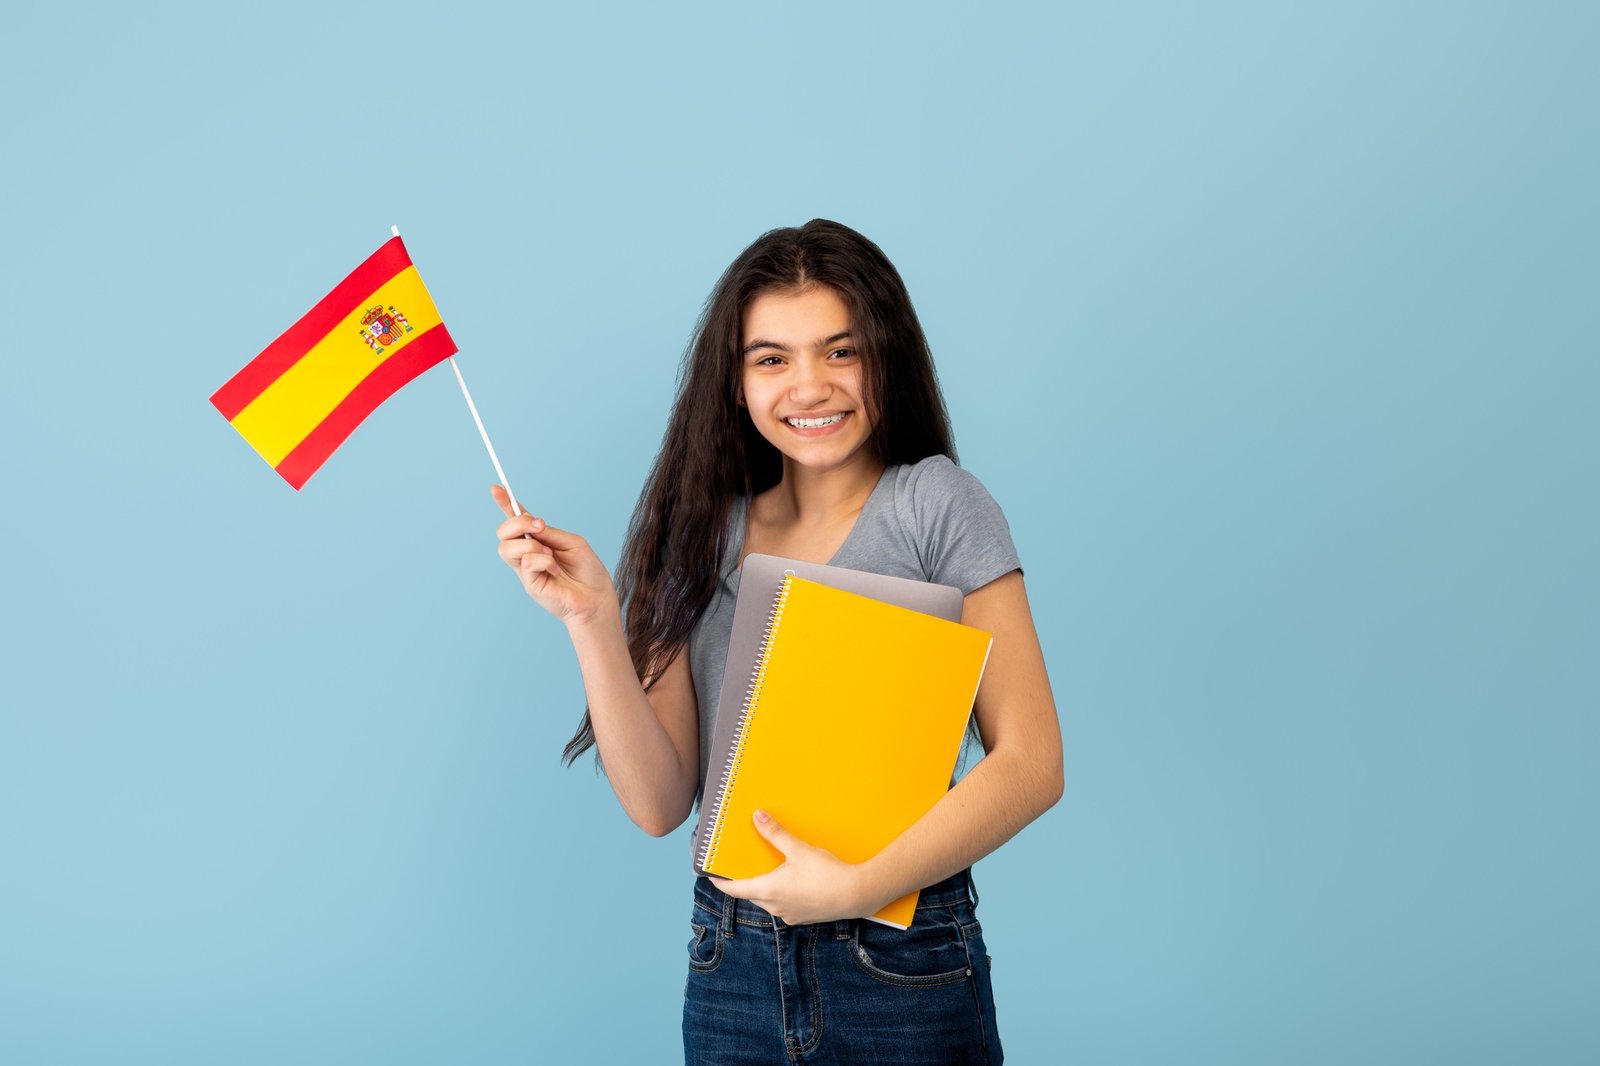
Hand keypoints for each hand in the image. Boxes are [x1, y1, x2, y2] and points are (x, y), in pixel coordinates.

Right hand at [491, 485, 618, 627]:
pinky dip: (544, 560)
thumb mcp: (571, 542)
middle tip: (540, 525)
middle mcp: (527, 554)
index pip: (516, 521)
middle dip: (517, 522)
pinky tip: (556, 569)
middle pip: (503, 533)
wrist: (597, 597)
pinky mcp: (529, 584)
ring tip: (549, 552)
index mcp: (537, 541)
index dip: (505, 504)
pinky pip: (526, 562)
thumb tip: (530, 523)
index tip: (496, 487)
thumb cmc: (587, 571)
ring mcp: (526, 570)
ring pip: (506, 548)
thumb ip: (549, 533)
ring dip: (530, 543)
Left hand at [708, 810, 872, 924]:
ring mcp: (788, 914)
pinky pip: (782, 906)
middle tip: (741, 868)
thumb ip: (776, 834)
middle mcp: (774, 906)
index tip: (711, 876)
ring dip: (763, 889)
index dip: (721, 882)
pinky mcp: (802, 917)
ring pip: (767, 901)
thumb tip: (757, 817)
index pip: (734, 889)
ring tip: (766, 873)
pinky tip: (790, 884)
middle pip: (751, 894)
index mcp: (768, 891)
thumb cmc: (826, 873)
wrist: (856, 895)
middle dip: (744, 882)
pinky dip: (779, 895)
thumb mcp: (798, 850)